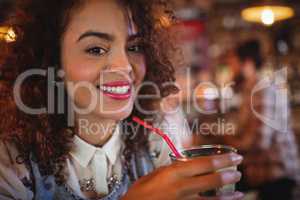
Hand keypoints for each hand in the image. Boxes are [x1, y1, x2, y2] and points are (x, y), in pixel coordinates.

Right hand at [122, 153, 242, 199]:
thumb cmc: (138, 195)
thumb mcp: (151, 177)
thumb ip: (169, 171)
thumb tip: (183, 166)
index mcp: (172, 174)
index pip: (203, 163)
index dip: (221, 160)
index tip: (234, 156)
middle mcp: (181, 188)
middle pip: (211, 180)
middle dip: (228, 174)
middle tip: (239, 171)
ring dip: (227, 195)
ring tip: (239, 192)